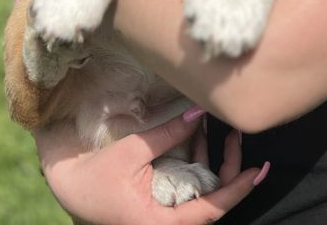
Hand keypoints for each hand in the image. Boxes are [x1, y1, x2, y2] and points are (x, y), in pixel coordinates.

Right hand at [36, 110, 266, 224]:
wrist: (69, 186)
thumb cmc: (95, 175)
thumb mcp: (133, 152)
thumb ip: (168, 134)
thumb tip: (200, 112)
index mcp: (162, 222)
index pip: (211, 209)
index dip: (238, 189)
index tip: (258, 170)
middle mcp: (168, 223)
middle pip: (211, 201)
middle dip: (229, 169)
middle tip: (237, 136)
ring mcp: (165, 213)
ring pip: (201, 193)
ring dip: (214, 162)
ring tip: (225, 131)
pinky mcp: (160, 203)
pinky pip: (188, 187)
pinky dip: (197, 163)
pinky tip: (202, 137)